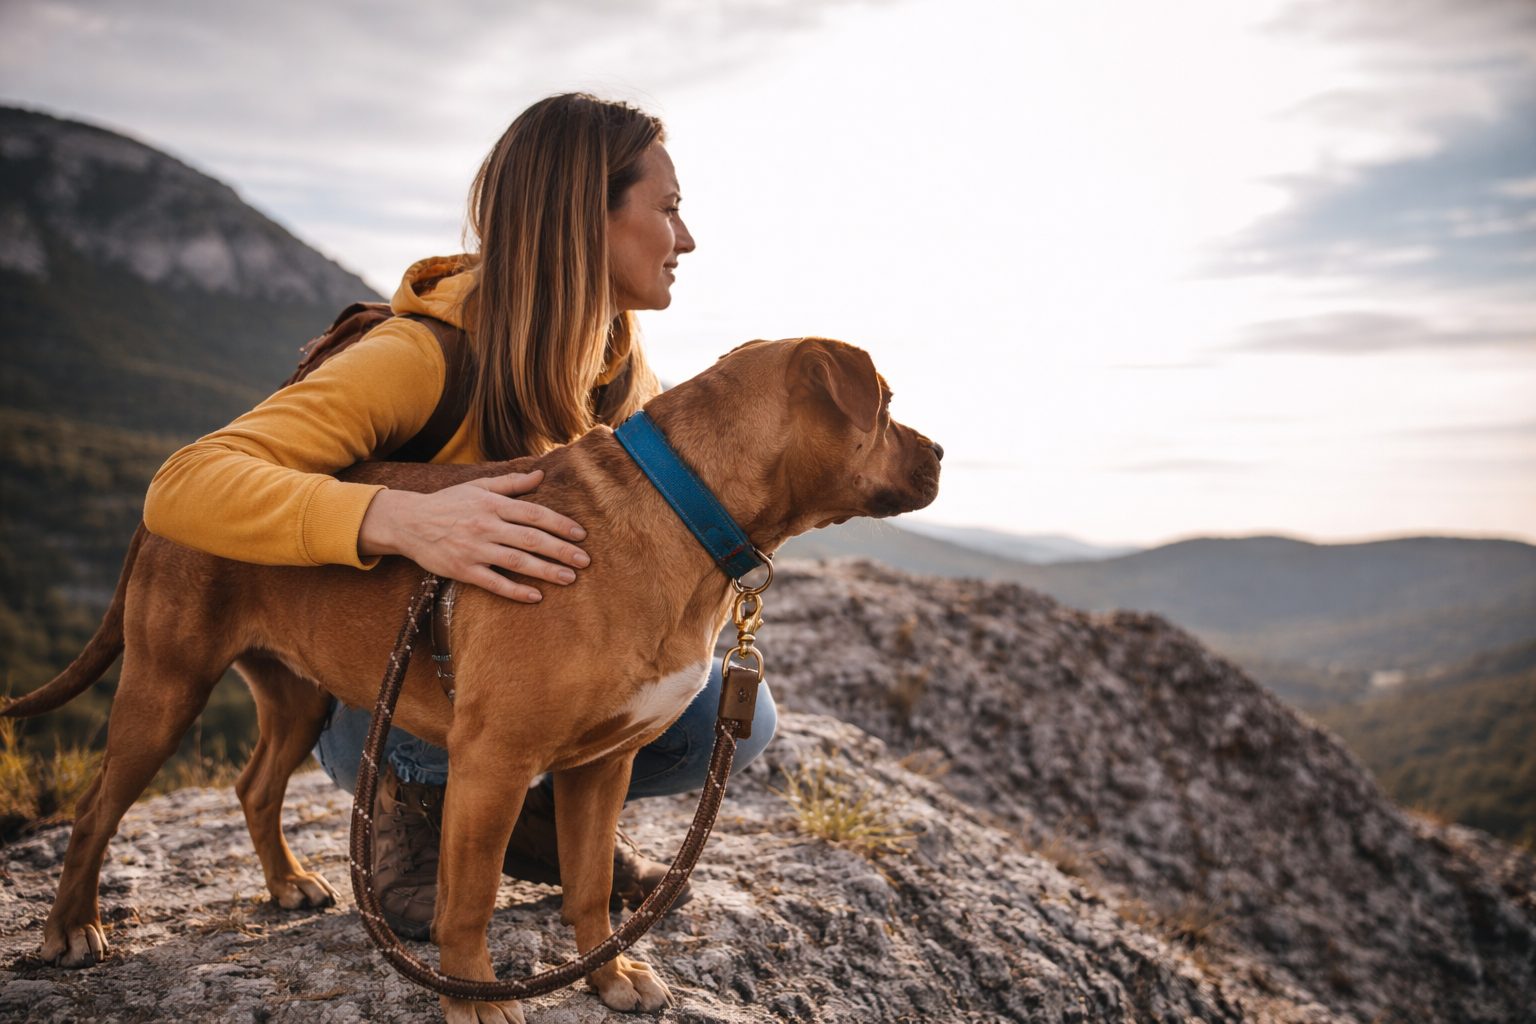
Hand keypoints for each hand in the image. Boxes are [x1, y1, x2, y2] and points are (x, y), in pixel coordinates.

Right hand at [357, 470, 588, 602]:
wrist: (409, 522)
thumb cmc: (448, 503)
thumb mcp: (478, 486)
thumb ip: (511, 483)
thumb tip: (540, 474)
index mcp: (493, 505)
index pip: (534, 514)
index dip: (560, 524)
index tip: (580, 535)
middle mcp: (486, 526)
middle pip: (531, 539)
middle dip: (561, 550)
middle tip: (585, 560)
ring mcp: (475, 549)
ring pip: (517, 562)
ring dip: (546, 571)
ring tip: (569, 578)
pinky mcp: (463, 570)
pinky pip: (494, 583)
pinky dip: (515, 591)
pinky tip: (535, 596)